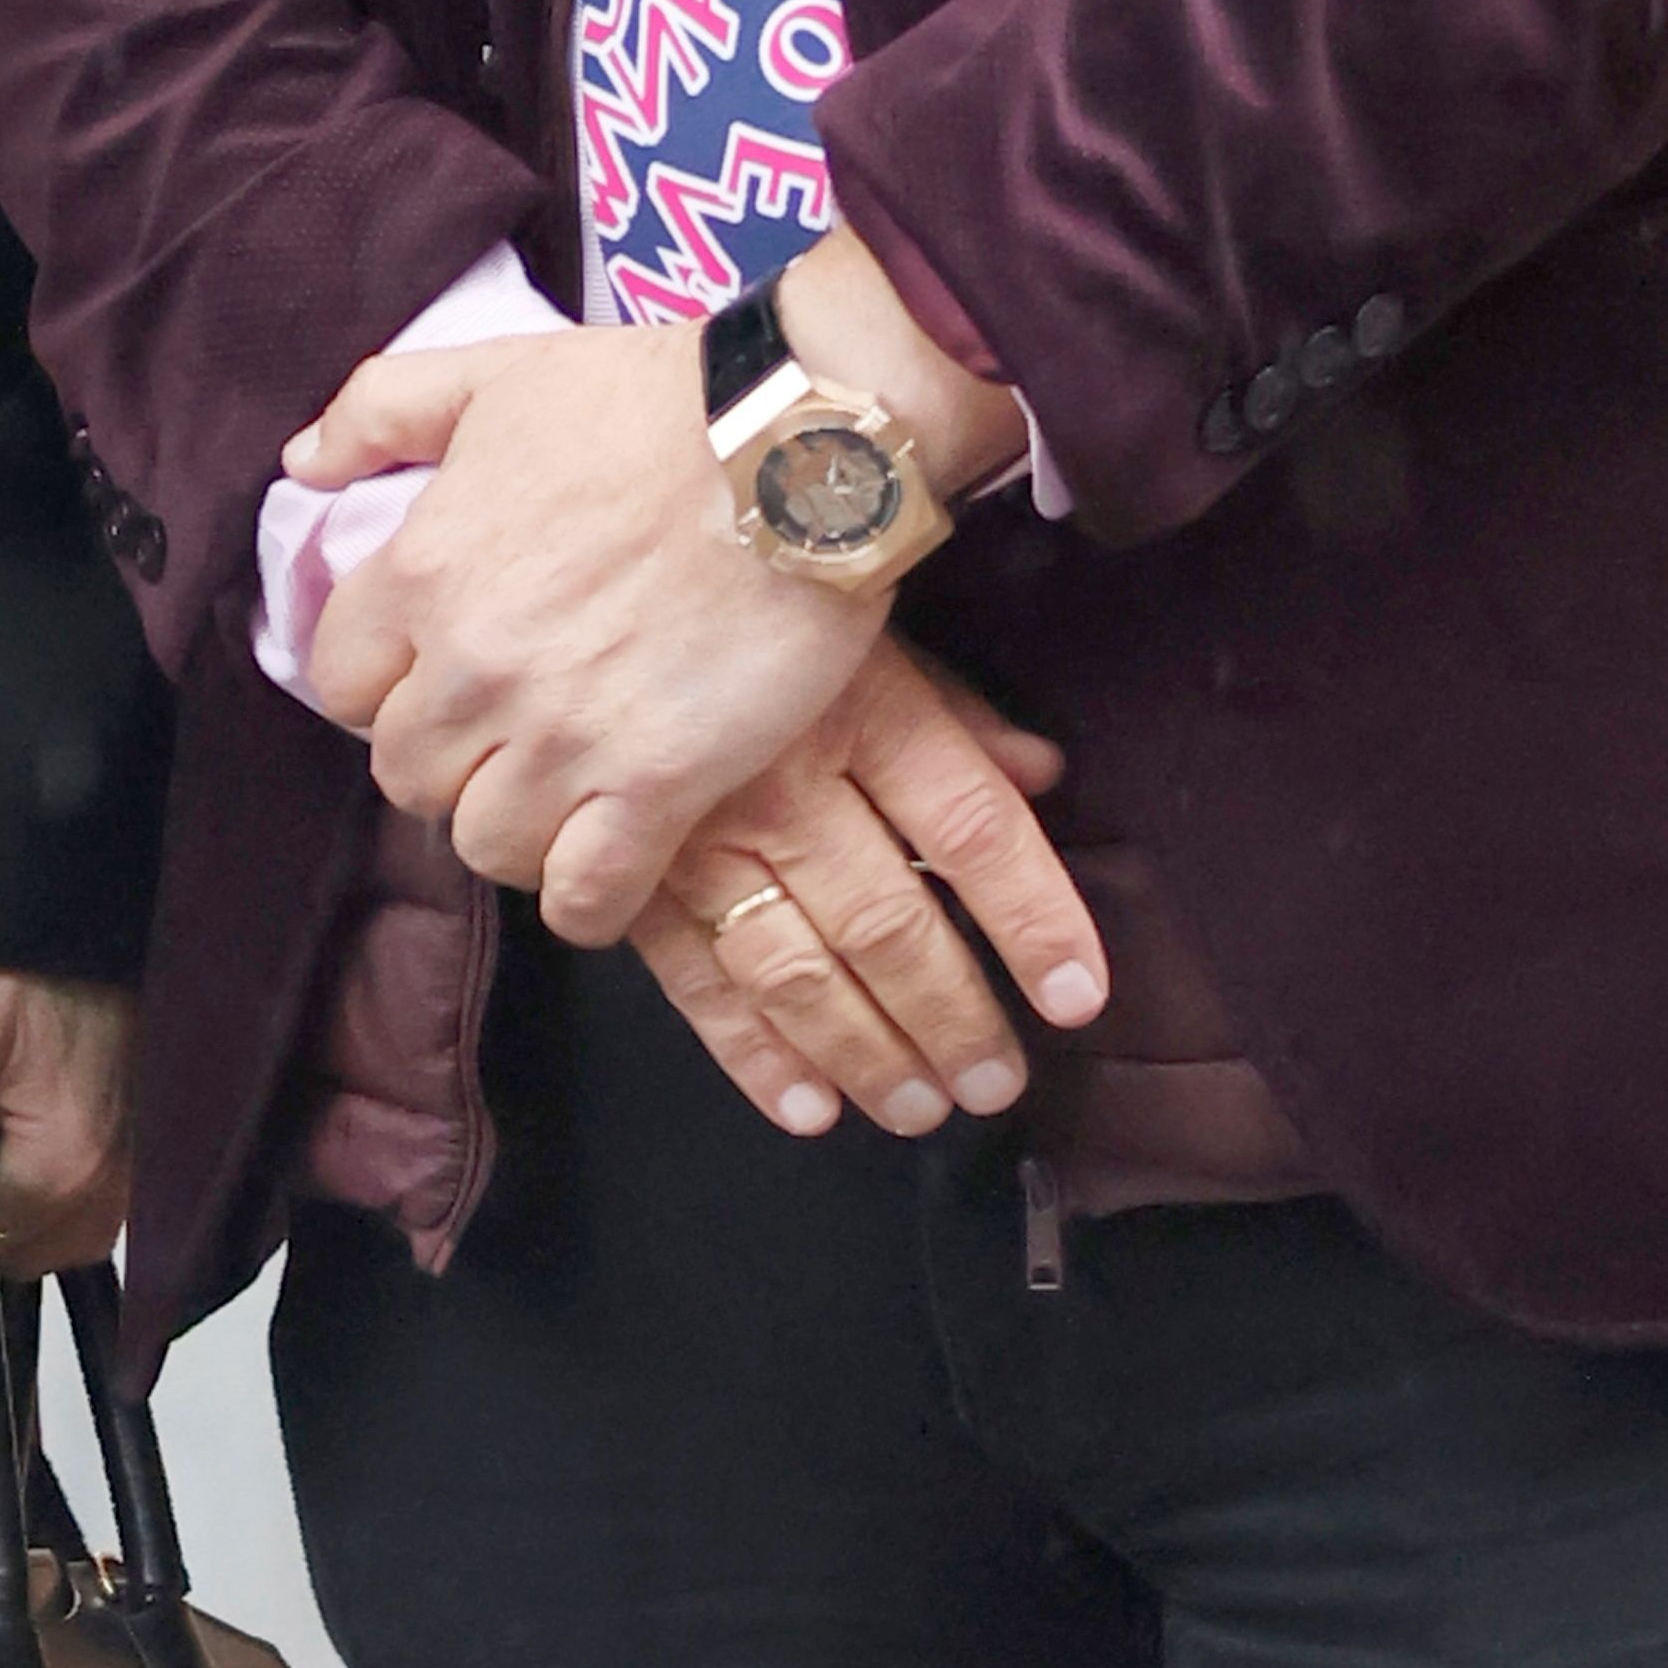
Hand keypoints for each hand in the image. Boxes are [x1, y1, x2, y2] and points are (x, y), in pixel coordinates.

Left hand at [0, 960, 137, 1275]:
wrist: (67, 901)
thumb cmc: (11, 963)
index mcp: (67, 1163)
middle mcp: (114, 1170)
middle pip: (38, 1247)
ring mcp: (134, 1148)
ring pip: (73, 1227)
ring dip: (27, 1205)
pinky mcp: (139, 1122)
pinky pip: (101, 1190)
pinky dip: (61, 1182)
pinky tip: (27, 1136)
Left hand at [287, 309, 880, 934]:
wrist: (803, 443)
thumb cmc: (656, 401)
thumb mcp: (497, 372)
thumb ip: (381, 409)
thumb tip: (303, 461)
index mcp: (422, 572)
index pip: (338, 680)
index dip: (380, 687)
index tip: (430, 676)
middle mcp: (472, 666)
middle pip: (406, 776)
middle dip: (448, 763)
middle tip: (506, 739)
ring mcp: (561, 735)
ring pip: (483, 845)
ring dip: (515, 829)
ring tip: (562, 797)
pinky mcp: (657, 784)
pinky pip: (583, 895)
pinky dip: (586, 899)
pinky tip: (608, 865)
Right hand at [638, 638, 1103, 1139]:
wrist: (588, 557)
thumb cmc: (748, 591)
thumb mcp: (864, 623)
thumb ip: (954, 708)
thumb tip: (1045, 775)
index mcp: (859, 706)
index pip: (970, 829)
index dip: (1033, 918)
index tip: (1079, 997)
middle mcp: (781, 778)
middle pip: (886, 920)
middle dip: (948, 1016)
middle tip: (995, 1085)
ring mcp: (694, 831)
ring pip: (793, 966)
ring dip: (861, 1051)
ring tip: (917, 1109)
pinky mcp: (626, 868)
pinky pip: (691, 976)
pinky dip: (748, 1051)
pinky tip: (803, 1106)